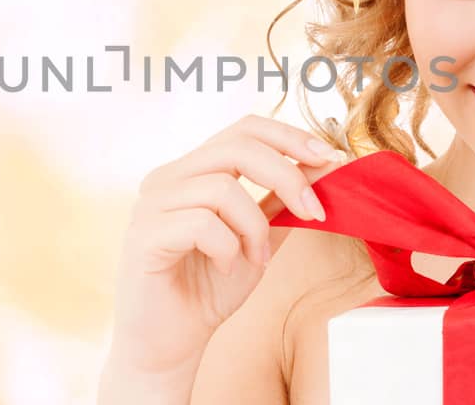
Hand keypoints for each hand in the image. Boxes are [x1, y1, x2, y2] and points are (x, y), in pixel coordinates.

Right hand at [103, 115, 345, 389]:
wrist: (169, 346)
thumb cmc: (207, 291)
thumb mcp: (258, 240)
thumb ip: (280, 203)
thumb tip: (321, 167)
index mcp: (193, 171)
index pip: (244, 129)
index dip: (290, 137)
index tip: (330, 159)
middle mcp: (167, 178)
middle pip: (238, 146)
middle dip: (288, 176)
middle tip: (314, 213)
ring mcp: (151, 204)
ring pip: (222, 187)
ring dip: (255, 227)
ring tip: (255, 259)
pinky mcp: (144, 235)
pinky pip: (202, 223)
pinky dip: (228, 248)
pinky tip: (227, 268)